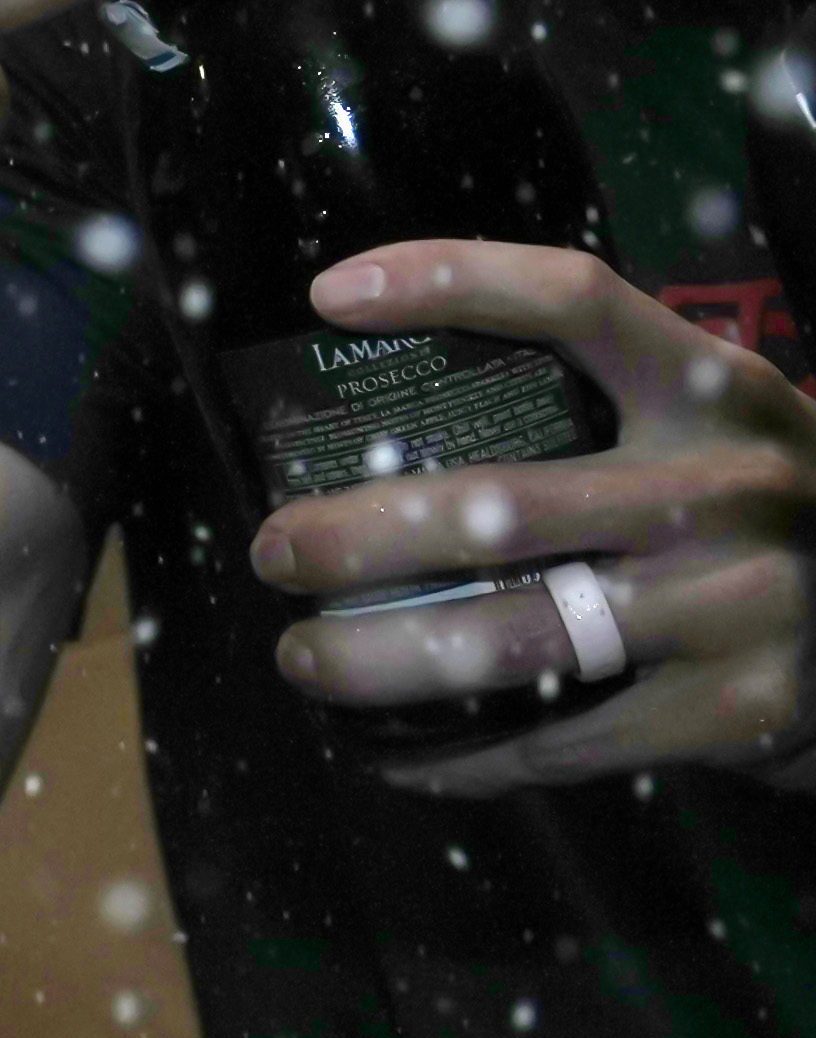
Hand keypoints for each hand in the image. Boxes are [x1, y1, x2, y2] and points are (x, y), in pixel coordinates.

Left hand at [248, 240, 815, 787]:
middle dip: (353, 535)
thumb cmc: (763, 513)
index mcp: (712, 393)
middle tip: (275, 551)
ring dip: (374, 655)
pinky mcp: (730, 711)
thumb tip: (391, 408)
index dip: (449, 281)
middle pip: (495, 504)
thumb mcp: (719, 429)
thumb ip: (606, 406)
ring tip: (301, 654)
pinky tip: (391, 752)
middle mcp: (724, 490)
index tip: (331, 295)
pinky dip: (456, 755)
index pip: (574, 301)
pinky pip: (556, 741)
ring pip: (507, 634)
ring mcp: (733, 605)